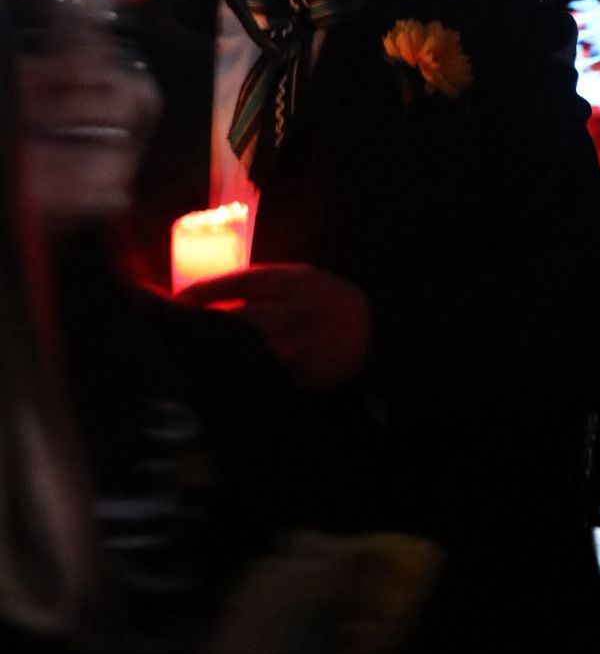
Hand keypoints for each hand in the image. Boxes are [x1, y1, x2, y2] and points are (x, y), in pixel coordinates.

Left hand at [180, 263, 371, 390]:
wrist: (373, 331)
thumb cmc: (329, 298)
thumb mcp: (299, 277)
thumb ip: (262, 284)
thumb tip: (214, 295)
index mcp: (290, 284)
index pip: (236, 283)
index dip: (201, 292)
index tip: (176, 300)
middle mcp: (290, 314)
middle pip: (235, 321)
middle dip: (201, 325)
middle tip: (171, 329)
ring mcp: (295, 348)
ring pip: (245, 352)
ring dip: (217, 352)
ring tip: (189, 353)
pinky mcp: (298, 376)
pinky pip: (261, 376)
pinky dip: (240, 373)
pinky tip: (222, 373)